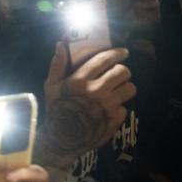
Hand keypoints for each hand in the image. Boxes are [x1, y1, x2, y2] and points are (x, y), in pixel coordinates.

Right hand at [37, 42, 135, 168]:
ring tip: (118, 90)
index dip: (117, 53)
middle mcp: (96, 90)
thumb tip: (61, 43)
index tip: (123, 52)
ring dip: (125, 88)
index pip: (104, 59)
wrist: (62, 138)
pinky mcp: (115, 119)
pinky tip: (109, 109)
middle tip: (118, 74)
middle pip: (122, 72)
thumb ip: (58, 64)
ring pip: (130, 88)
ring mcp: (107, 105)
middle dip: (122, 71)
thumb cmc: (56, 108)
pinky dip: (119, 107)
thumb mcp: (51, 85)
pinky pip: (125, 107)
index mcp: (80, 80)